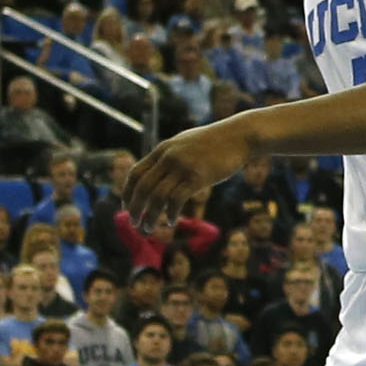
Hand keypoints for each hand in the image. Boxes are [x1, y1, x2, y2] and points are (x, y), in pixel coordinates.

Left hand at [119, 123, 245, 230]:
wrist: (239, 136)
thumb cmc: (214, 143)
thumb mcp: (185, 144)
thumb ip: (170, 157)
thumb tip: (159, 174)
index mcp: (162, 149)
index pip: (135, 173)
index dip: (127, 193)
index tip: (126, 208)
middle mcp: (168, 157)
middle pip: (142, 187)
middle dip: (134, 209)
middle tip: (135, 224)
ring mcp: (183, 167)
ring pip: (157, 197)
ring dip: (150, 216)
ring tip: (149, 229)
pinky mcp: (198, 177)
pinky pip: (177, 200)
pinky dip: (171, 214)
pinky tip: (171, 221)